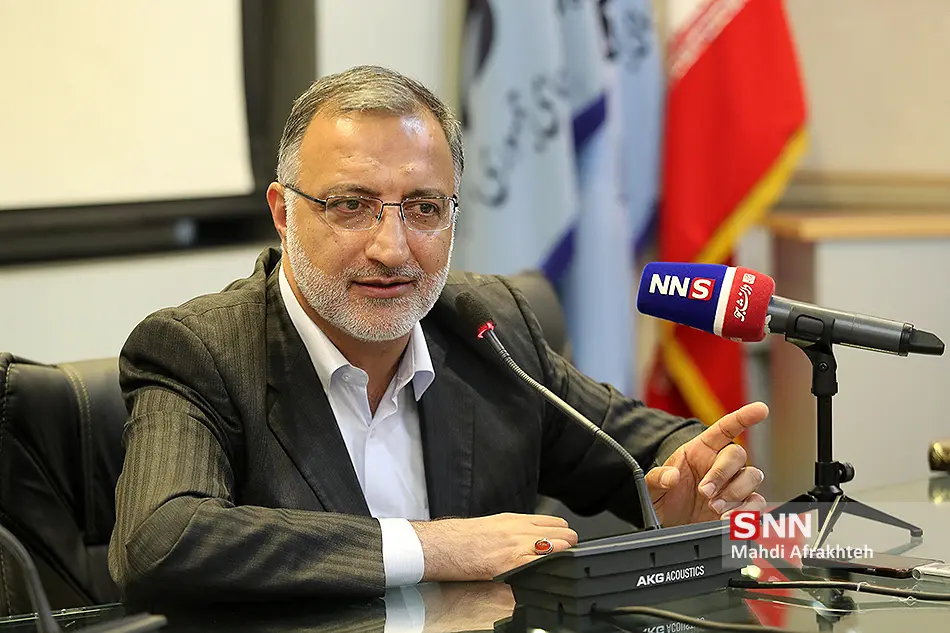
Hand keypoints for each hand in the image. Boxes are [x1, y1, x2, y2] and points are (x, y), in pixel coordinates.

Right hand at [411, 513, 577, 581]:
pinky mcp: (511, 564)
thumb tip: (531, 536)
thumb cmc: (464, 537)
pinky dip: (550, 565)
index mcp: (515, 519)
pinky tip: (551, 569)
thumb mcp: (494, 524)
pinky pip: (541, 562)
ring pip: (558, 545)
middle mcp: (520, 529)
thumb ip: (515, 529)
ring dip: (565, 553)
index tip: (568, 539)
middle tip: (570, 551)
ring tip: (565, 560)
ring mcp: (517, 546)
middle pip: (561, 533)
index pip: (554, 522)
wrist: (445, 544)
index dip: (564, 532)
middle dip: (569, 543)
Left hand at [646, 402, 768, 525]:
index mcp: (702, 449)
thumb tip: (670, 476)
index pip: (726, 427)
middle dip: (722, 474)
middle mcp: (721, 463)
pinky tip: (728, 519)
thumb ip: (658, 478)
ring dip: (735, 493)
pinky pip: (756, 502)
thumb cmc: (665, 496)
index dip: (744, 417)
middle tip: (704, 493)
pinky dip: (746, 511)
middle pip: (737, 454)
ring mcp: (733, 484)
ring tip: (714, 508)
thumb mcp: (652, 486)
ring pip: (752, 476)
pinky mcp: (740, 505)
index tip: (761, 409)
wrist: (669, 522)